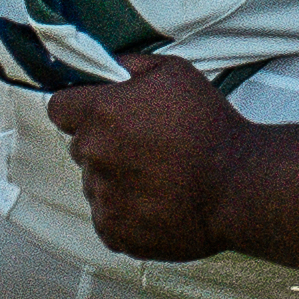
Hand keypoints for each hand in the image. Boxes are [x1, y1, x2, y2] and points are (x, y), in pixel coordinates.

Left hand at [46, 50, 255, 260]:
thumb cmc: (211, 127)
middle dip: (104, 144)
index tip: (100, 113)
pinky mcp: (114, 232)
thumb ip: (131, 66)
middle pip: (80, 147)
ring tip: (159, 178)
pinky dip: (127, 212)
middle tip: (144, 146)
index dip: (79, 108)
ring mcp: (102, 197)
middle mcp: (94, 155)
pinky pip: (108, 217)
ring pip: (95, 183)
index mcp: (102, 113)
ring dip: (117, 179)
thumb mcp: (176, 73)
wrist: (239, 187)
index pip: (59, 107)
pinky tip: (158, 202)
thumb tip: (105, 68)